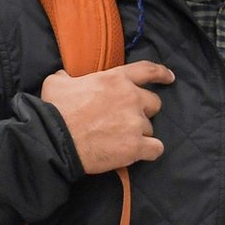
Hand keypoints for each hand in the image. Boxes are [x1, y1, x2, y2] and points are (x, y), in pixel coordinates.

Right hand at [41, 60, 174, 173]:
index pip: (148, 71)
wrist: (54, 140)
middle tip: (126, 120)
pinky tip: (140, 153)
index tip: (170, 78)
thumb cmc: (54, 110)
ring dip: (140, 133)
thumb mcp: (58, 82)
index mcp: (116, 79)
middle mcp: (131, 97)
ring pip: (150, 127)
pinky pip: (155, 148)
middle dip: (143, 111)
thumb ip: (69, 77)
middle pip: (154, 103)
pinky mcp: (135, 146)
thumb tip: (67, 77)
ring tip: (120, 140)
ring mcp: (135, 122)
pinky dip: (150, 151)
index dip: (161, 74)